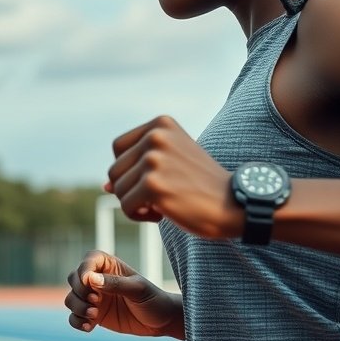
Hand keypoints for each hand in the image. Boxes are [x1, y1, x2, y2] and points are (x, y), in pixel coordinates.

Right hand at [65, 252, 180, 336]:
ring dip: (78, 307)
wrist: (160, 321)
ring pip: (71, 298)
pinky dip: (77, 321)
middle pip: (74, 279)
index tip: (88, 281)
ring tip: (94, 316)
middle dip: (79, 291)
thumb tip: (91, 279)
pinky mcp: (93, 315)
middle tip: (96, 301)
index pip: (89, 259)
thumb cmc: (153, 299)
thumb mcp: (138, 290)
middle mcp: (99, 280)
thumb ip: (115, 284)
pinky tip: (89, 327)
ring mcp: (95, 298)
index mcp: (111, 267)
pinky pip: (74, 317)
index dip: (84, 268)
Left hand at [105, 115, 242, 239]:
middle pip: (115, 170)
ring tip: (163, 205)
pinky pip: (125, 206)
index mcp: (161, 124)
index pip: (118, 148)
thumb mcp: (173, 163)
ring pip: (117, 190)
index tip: (155, 181)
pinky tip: (163, 214)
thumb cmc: (203, 186)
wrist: (234, 204)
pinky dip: (139, 216)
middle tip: (160, 197)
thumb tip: (105, 186)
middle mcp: (156, 136)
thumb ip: (140, 167)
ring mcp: (154, 159)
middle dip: (131, 190)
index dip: (130, 170)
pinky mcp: (153, 184)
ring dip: (135, 204)